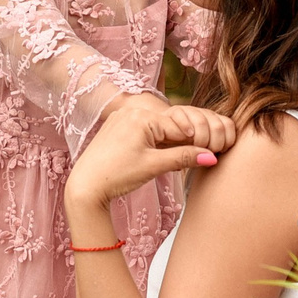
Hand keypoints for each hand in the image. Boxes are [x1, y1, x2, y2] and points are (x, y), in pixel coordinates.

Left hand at [66, 97, 238, 224]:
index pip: (180, 126)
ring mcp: (124, 118)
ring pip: (160, 127)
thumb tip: (211, 157)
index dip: (198, 141)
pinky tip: (163, 154)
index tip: (212, 152)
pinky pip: (147, 129)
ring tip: (183, 156)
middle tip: (201, 155)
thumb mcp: (153, 166)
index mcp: (142, 117)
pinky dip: (159, 140)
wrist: (85, 186)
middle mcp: (132, 111)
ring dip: (174, 141)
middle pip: (171, 124)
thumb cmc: (116, 175)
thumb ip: (183, 157)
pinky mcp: (119, 127)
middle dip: (187, 140)